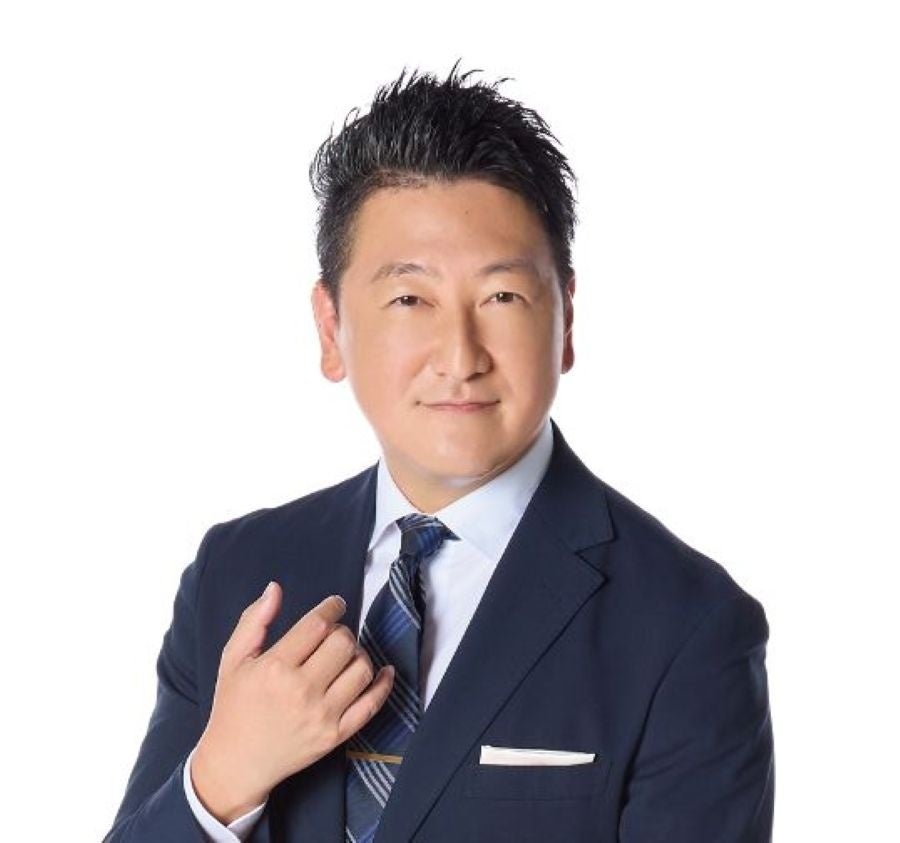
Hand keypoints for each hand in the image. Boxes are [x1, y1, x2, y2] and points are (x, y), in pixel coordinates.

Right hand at [191, 583, 393, 824]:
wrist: (236, 763)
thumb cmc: (233, 707)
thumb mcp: (233, 659)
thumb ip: (254, 620)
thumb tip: (275, 588)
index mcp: (275, 667)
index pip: (318, 624)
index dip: (332, 607)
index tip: (335, 604)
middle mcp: (301, 691)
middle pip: (343, 642)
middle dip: (342, 630)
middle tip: (333, 634)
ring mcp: (322, 715)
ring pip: (361, 669)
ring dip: (358, 654)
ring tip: (344, 655)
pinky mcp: (335, 735)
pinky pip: (372, 704)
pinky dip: (383, 683)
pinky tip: (382, 670)